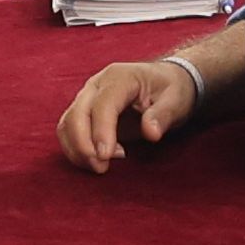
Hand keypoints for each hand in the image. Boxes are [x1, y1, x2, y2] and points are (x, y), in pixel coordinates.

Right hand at [62, 57, 196, 169]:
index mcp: (120, 77)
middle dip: (83, 145)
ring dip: (77, 150)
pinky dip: (76, 149)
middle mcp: (97, 84)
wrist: (163, 82)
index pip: (103, 105)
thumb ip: (163, 115)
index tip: (105, 156)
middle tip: (101, 168)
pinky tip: (98, 159)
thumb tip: (151, 133)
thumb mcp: (176, 99)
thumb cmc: (170, 90)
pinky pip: (68, 132)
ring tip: (101, 167)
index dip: (101, 131)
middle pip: (77, 114)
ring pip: (67, 124)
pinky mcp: (83, 112)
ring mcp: (87, 97)